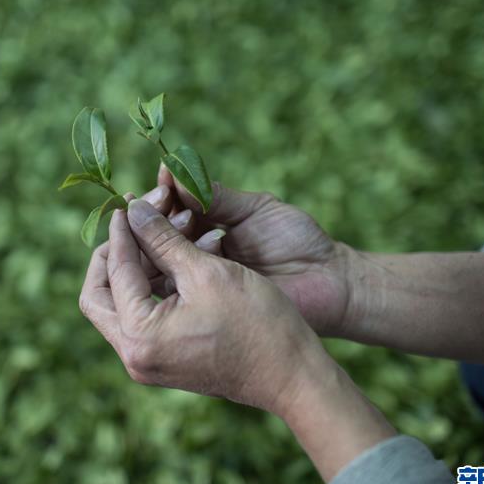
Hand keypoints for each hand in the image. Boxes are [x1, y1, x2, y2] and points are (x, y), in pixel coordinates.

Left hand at [79, 198, 332, 414]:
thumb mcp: (207, 272)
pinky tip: (180, 257)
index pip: (115, 271)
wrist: (294, 376)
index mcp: (139, 337)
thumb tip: (133, 210)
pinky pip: (145, 316)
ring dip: (139, 266)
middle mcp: (135, 356)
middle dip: (115, 253)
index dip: (122, 231)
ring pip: (123, 304)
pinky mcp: (166, 361)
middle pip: (101, 294)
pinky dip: (156, 285)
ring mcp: (149, 362)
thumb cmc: (257, 323)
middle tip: (134, 223)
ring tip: (167, 233)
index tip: (129, 203)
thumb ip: (163, 239)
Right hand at [154, 166, 352, 334]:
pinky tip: (195, 252)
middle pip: (157, 235)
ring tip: (188, 221)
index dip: (164, 194)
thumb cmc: (296, 240)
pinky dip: (181, 267)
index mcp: (207, 226)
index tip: (163, 178)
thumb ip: (217, 197)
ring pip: (161, 260)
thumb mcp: (256, 209)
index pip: (171, 209)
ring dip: (168, 237)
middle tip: (167, 200)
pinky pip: (177, 289)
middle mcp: (196, 253)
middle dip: (160, 213)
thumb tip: (175, 176)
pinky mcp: (204, 307)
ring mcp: (198, 282)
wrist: (326, 280)